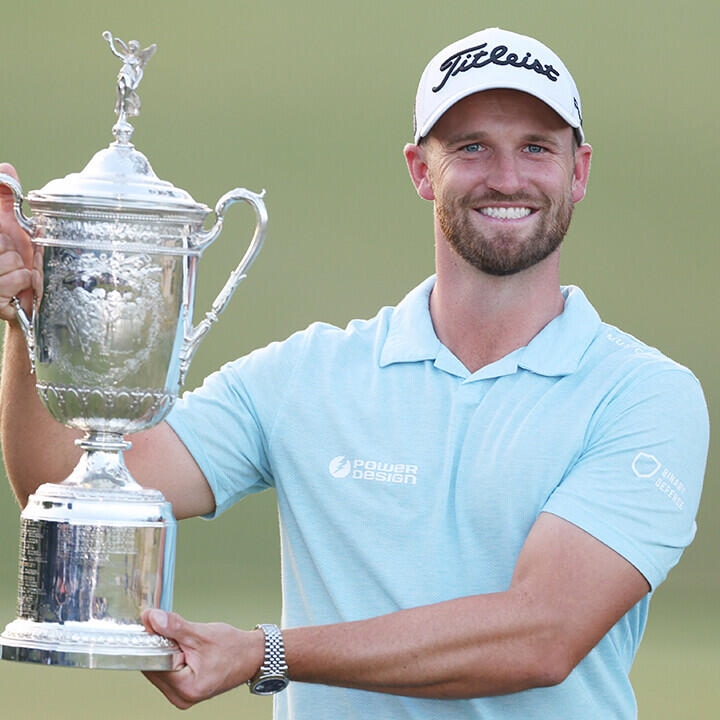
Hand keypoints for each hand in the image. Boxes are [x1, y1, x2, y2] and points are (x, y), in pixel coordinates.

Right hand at [0, 163, 41, 322]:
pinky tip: (20, 288)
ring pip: (12, 262)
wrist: (21, 302)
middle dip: (15, 253)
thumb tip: (5, 168)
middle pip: (3, 245)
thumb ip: (4, 197)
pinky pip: (18, 280)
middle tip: (12, 262)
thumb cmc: (15, 263)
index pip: (0, 236)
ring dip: (23, 270)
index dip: (5, 238)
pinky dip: (26, 282)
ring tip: (16, 275)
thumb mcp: (11, 225)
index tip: (7, 243)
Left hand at [141, 609, 264, 708]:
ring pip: (158, 669)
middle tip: (175, 632)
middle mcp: (181, 698)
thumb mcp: (202, 633)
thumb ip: (174, 626)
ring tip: (185, 642)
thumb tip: (151, 619)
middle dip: (159, 647)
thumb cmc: (233, 648)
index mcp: (186, 687)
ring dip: (165, 651)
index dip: (153, 642)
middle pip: (153, 668)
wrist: (251, 656)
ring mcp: (182, 696)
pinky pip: (167, 672)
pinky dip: (171, 658)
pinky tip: (184, 649)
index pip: (153, 663)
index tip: (155, 625)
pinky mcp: (183, 691)